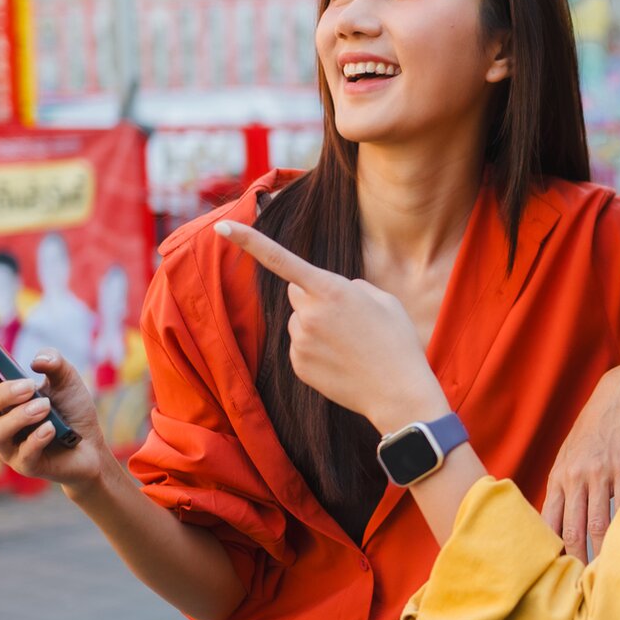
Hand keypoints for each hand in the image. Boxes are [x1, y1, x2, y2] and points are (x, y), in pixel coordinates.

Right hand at [0, 347, 107, 490]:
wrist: (92, 447)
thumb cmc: (72, 412)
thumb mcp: (68, 382)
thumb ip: (55, 364)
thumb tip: (37, 361)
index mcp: (4, 400)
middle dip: (2, 395)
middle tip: (29, 386)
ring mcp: (9, 447)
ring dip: (21, 416)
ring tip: (46, 407)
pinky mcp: (25, 465)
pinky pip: (22, 453)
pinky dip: (37, 438)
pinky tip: (52, 429)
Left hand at [214, 220, 445, 432]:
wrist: (397, 393)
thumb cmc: (397, 342)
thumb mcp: (385, 301)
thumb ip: (354, 287)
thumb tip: (337, 291)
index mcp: (331, 290)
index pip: (280, 259)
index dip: (249, 241)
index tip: (222, 226)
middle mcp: (308, 314)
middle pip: (296, 293)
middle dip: (313, 297)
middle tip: (346, 316)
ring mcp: (300, 341)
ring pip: (299, 321)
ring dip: (316, 325)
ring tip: (349, 343)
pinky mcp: (297, 365)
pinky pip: (299, 346)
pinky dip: (316, 349)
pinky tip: (341, 360)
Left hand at [541, 355, 619, 561]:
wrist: (618, 396)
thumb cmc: (594, 432)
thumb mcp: (570, 458)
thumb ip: (565, 490)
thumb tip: (561, 525)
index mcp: (559, 477)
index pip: (549, 522)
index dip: (551, 550)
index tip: (553, 574)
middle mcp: (575, 477)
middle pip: (571, 529)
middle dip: (573, 560)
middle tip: (576, 588)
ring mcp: (599, 473)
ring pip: (596, 522)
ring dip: (599, 552)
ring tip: (600, 577)